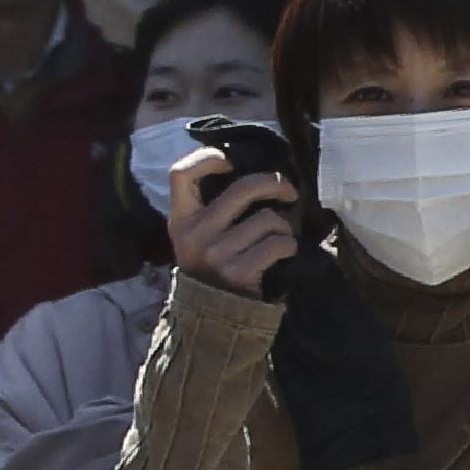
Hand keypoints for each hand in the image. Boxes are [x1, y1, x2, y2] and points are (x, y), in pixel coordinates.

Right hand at [163, 148, 299, 297]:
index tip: (232, 159)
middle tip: (288, 191)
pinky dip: (288, 245)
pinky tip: (283, 252)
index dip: (207, 157)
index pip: (181, 174)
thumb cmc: (214, 263)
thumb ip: (212, 206)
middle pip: (243, 189)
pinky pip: (278, 244)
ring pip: (268, 219)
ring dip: (283, 225)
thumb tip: (254, 169)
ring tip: (279, 235)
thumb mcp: (199, 234)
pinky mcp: (239, 272)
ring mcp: (216, 253)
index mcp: (181, 218)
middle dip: (275, 184)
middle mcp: (194, 233)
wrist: (213, 312)